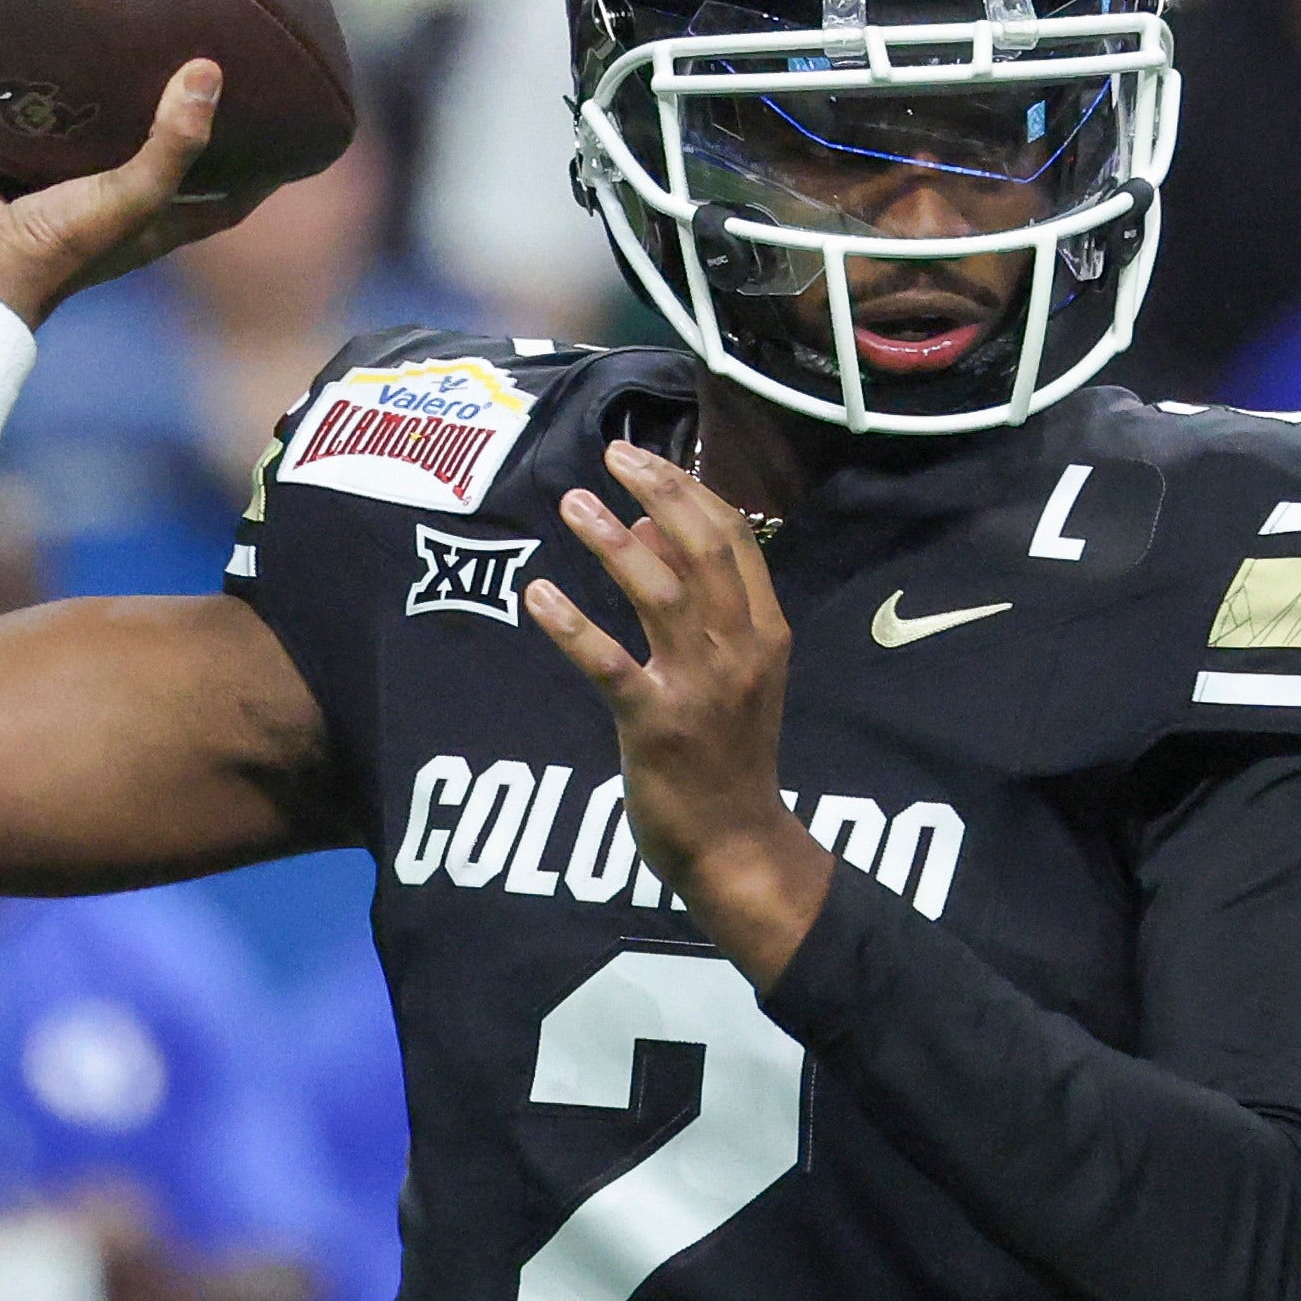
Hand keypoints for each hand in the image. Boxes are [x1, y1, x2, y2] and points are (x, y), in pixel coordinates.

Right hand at [0, 58, 251, 325]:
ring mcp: (71, 178)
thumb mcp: (131, 195)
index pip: (227, 200)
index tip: (292, 133)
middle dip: (196, 120)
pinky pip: (54, 115)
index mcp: (157, 221)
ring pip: (111, 132)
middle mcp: (119, 200)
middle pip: (172, 156)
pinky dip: (66, 88)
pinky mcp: (26, 156)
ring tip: (156, 39)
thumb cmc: (59, 245)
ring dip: (128, 97)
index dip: (262, 173)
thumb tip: (210, 71)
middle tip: (224, 64)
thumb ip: (172, 142)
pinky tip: (78, 44)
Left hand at [527, 435, 821, 973]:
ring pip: (661, 595)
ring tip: (572, 505)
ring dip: (612, 544)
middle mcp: (740, 650)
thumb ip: (696, 599)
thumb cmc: (727, 753)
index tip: (643, 457)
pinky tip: (537, 595)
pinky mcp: (655, 726)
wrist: (736, 844)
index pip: (734, 539)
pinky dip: (571, 626)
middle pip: (703, 550)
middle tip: (611, 456)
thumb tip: (644, 525)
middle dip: (658, 492)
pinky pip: (609, 665)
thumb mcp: (730, 670)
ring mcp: (700, 688)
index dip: (688, 489)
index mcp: (764, 631)